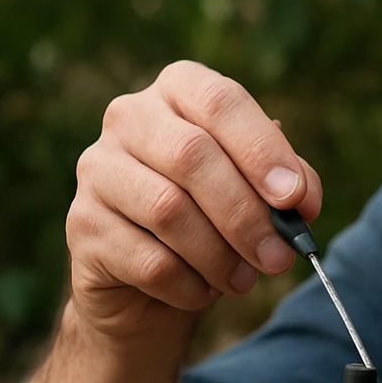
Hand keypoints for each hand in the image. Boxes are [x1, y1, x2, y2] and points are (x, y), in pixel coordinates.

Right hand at [65, 60, 322, 340]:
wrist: (146, 287)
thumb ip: (285, 185)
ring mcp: (98, 168)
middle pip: (192, 155)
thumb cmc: (212, 223)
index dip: (262, 150)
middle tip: (280, 257)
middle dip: (246, 214)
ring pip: (168, 210)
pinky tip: (201, 291)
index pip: (220, 101)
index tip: (296, 199)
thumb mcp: (257, 194)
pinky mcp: (82, 224)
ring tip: (243, 281)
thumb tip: (300, 197)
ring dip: (220, 256)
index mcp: (179, 90)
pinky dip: (189, 285)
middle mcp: (129, 117)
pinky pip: (147, 260)